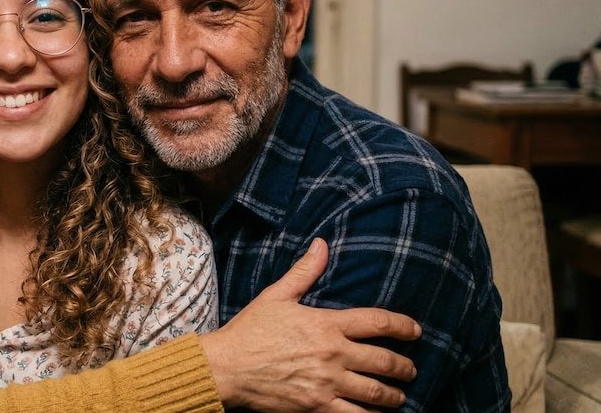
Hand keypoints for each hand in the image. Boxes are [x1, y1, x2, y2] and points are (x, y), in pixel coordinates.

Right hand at [203, 239, 420, 411]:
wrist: (227, 367)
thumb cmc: (250, 331)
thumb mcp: (276, 296)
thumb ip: (304, 272)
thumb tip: (321, 245)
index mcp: (326, 324)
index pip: (378, 323)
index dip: (404, 326)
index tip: (415, 331)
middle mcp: (333, 354)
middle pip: (385, 361)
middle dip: (404, 367)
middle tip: (410, 370)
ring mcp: (327, 383)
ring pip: (376, 393)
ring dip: (394, 395)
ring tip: (399, 396)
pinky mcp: (317, 407)